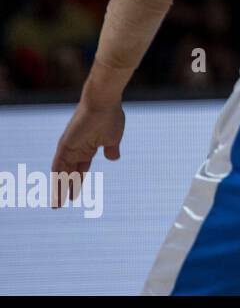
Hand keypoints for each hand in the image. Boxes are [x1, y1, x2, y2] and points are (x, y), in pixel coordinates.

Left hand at [51, 84, 124, 207]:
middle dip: (65, 190)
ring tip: (57, 204)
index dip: (77, 183)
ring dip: (59, 189)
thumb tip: (114, 159)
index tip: (74, 197)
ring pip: (62, 173)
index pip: (80, 170)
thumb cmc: (111, 117)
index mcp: (88, 148)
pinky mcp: (65, 145)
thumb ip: (112, 150)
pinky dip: (57, 179)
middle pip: (68, 174)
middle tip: (61, 204)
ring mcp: (69, 147)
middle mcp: (76, 149)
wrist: (104, 102)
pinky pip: (58, 165)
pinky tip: (56, 191)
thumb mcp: (113, 138)